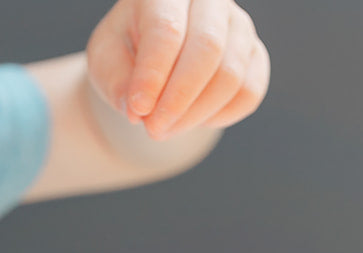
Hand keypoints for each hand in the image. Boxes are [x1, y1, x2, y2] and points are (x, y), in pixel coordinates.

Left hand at [87, 0, 269, 140]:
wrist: (158, 57)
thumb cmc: (128, 53)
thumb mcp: (107, 61)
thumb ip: (116, 81)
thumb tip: (137, 110)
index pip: (167, 30)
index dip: (153, 76)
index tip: (138, 112)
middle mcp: (209, 0)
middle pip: (208, 48)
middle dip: (179, 99)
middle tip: (154, 130)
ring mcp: (239, 26)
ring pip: (231, 75)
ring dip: (196, 114)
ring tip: (165, 128)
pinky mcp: (256, 54)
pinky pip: (248, 93)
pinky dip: (219, 116)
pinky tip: (193, 119)